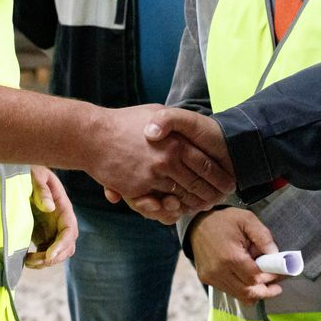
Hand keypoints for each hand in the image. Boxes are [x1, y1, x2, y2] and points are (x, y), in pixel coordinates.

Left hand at [26, 165, 76, 267]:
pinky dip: (38, 261)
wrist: (24, 174)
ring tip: (28, 261)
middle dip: (54, 258)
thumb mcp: (36, 175)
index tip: (49, 255)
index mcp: (63, 208)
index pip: (70, 231)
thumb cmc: (31, 171)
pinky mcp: (43, 236)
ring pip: (58, 254)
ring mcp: (53, 230)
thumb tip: (50, 207)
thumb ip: (42, 189)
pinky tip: (25, 259)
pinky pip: (46, 254)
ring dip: (45, 262)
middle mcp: (61, 222)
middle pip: (67, 247)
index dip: (62, 245)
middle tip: (35, 261)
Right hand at [86, 105, 233, 211]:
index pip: (206, 164)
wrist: (93, 136)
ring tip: (203, 205)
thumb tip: (189, 127)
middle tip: (220, 199)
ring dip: (193, 203)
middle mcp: (169, 159)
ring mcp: (154, 175)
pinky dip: (170, 208)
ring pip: (181, 196)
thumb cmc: (124, 122)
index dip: (219, 176)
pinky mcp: (138, 188)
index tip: (228, 182)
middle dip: (212, 194)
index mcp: (176, 141)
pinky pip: (160, 203)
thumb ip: (174, 122)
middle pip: (198, 184)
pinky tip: (177, 207)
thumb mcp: (155, 113)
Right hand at [189, 208, 283, 303]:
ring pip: (239, 295)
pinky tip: (248, 279)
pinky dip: (242, 289)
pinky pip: (229, 291)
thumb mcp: (247, 220)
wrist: (197, 223)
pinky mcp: (207, 279)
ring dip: (254, 292)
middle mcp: (219, 271)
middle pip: (248, 292)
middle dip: (265, 291)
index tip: (278, 273)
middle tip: (276, 287)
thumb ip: (264, 237)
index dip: (270, 277)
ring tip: (265, 284)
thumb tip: (276, 255)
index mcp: (230, 257)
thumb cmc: (224, 220)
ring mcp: (211, 277)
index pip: (255, 278)